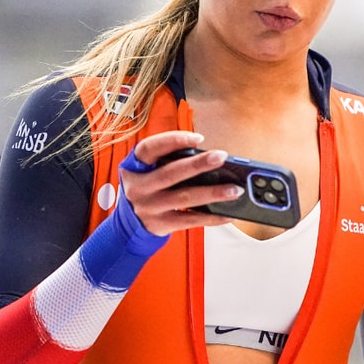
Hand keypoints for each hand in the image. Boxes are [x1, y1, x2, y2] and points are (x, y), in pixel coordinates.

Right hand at [118, 131, 242, 235]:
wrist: (128, 222)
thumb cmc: (147, 187)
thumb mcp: (148, 171)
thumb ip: (170, 162)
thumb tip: (210, 159)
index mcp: (134, 166)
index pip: (149, 148)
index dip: (173, 140)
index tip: (199, 138)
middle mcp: (139, 187)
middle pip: (171, 173)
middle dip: (198, 164)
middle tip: (222, 157)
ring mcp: (148, 207)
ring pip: (184, 198)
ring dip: (212, 193)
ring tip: (235, 189)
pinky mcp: (160, 225)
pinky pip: (190, 220)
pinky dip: (211, 217)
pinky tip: (228, 214)